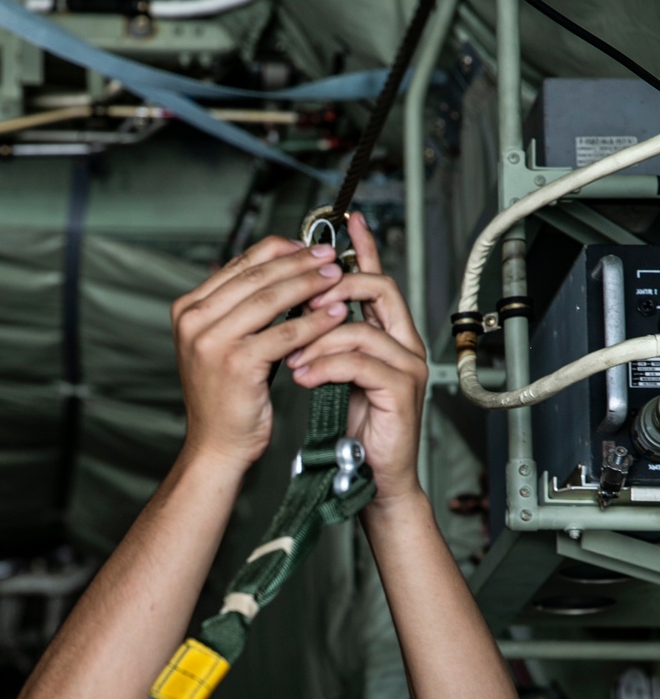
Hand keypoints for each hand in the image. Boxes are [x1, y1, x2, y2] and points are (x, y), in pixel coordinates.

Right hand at [171, 235, 367, 469]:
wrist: (216, 445)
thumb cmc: (225, 397)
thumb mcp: (221, 343)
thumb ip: (237, 308)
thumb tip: (276, 267)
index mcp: (188, 309)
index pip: (238, 264)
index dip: (278, 250)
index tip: (308, 246)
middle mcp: (194, 321)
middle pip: (255, 276)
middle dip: (298, 262)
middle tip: (329, 256)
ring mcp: (212, 342)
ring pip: (270, 300)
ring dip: (308, 285)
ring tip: (336, 279)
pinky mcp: (237, 363)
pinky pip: (284, 333)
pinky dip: (313, 322)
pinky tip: (334, 315)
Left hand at [284, 212, 428, 505]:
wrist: (373, 476)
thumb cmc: (356, 430)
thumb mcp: (336, 375)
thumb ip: (327, 343)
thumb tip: (295, 313)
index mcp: (389, 334)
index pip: (377, 279)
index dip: (363, 248)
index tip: (343, 222)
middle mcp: (404, 343)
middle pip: (378, 289)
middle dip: (336, 288)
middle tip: (301, 299)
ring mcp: (407, 365)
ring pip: (361, 328)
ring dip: (318, 339)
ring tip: (291, 359)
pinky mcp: (401, 390)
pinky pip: (360, 363)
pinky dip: (325, 367)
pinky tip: (303, 378)